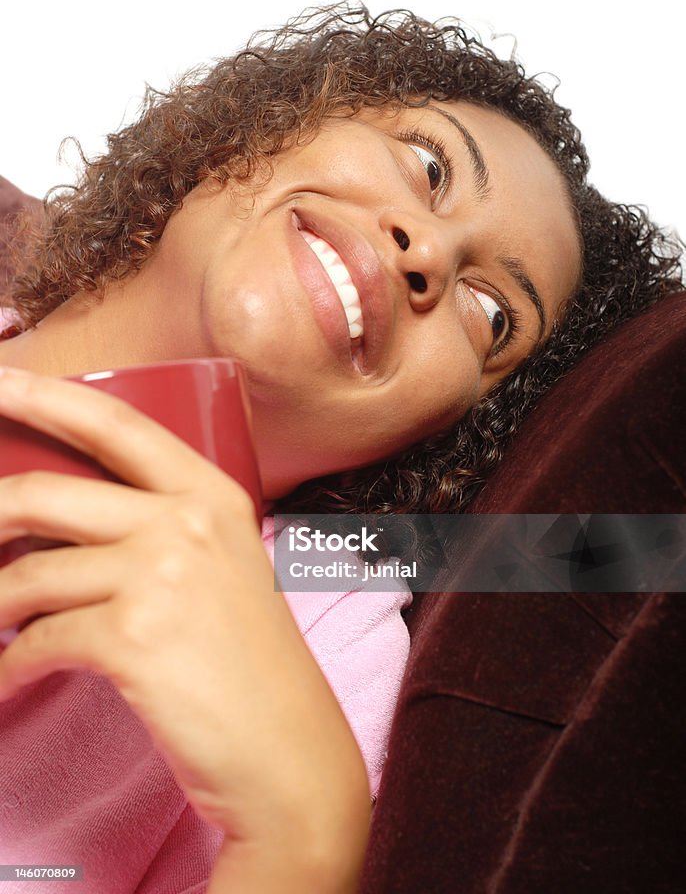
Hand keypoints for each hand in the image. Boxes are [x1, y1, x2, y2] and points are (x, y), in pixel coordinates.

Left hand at [0, 367, 369, 890]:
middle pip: (44, 494)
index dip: (43, 396)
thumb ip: (158, 537)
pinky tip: (8, 682)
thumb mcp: (220, 575)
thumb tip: (50, 533)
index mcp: (212, 494)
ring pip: (27, 573)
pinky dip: (9, 666)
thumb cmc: (250, 670)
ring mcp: (161, 573)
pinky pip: (35, 640)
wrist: (289, 755)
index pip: (113, 424)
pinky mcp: (133, 634)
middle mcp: (186, 519)